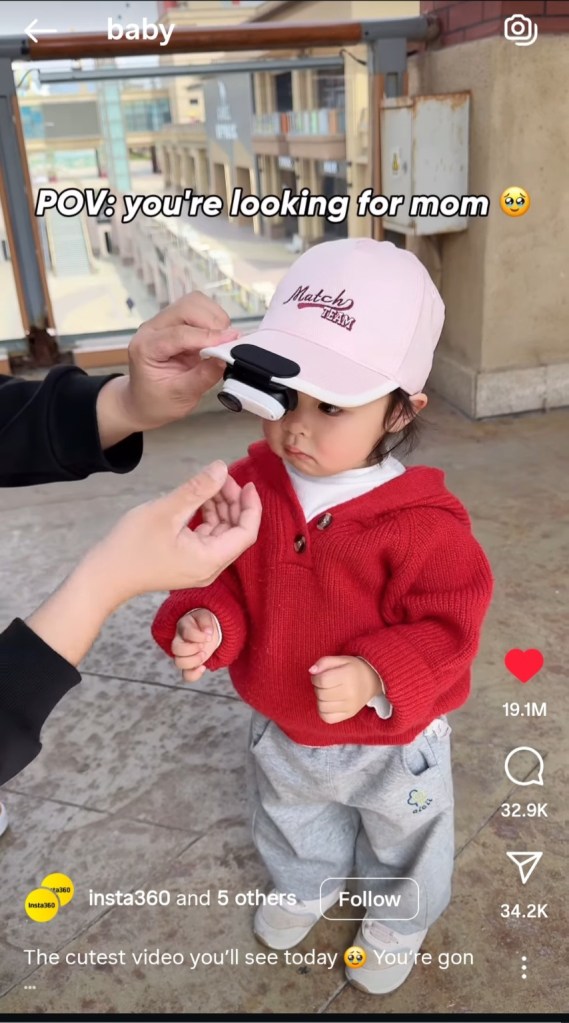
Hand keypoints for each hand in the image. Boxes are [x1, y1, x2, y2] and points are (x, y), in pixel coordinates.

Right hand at [91, 460, 260, 605]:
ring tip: (209, 484)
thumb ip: (197, 489)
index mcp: (210, 560)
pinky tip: (198, 499)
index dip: (251, 506)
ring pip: (221, 533)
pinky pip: (206, 538)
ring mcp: (198, 566)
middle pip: (235, 532)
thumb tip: (221, 467)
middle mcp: (209, 567)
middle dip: (233, 502)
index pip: (247, 533)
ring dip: (220, 508)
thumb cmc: (131, 547)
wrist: (104, 576)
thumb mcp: (166, 511)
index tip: (247, 483)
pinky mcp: (187, 562)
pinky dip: (207, 517)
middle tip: (222, 477)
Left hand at [119, 291, 238, 432]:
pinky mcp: (177, 323)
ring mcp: (164, 322)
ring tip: (222, 342)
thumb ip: (203, 377)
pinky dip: (213, 320)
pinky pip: (199, 309)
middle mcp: (152, 328)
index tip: (231, 343)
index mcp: (146, 347)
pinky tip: (216, 339)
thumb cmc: (157, 402)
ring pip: (194, 302)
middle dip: (212, 322)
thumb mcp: (181, 396)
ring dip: (214, 318)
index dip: (208, 336)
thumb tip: (225, 359)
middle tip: (227, 344)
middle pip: (187, 307)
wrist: (144, 402)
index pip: (180, 333)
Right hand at [171, 610, 219, 682]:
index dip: (198, 636)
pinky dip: (194, 675)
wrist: (205, 630)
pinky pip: (186, 675)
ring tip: (204, 654)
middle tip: (203, 646)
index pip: (186, 632)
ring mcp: (183, 654)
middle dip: (192, 649)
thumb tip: (208, 633)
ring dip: (194, 661)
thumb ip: (206, 622)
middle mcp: (179, 641)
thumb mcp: (205, 616)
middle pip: (176, 649)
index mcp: (183, 626)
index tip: (209, 636)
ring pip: (179, 663)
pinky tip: (203, 668)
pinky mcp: (189, 664)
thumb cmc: (203, 622)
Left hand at [309, 656, 382, 724]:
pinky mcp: (349, 714)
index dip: (315, 678)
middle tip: (324, 683)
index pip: (322, 680)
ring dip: (319, 699)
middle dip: (317, 687)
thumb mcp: (341, 659)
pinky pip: (327, 718)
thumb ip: (324, 662)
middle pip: (321, 694)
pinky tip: (328, 703)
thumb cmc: (353, 669)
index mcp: (348, 675)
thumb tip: (311, 671)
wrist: (372, 680)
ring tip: (326, 692)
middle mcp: (350, 693)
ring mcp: (350, 706)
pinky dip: (323, 711)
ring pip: (322, 706)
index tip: (318, 676)